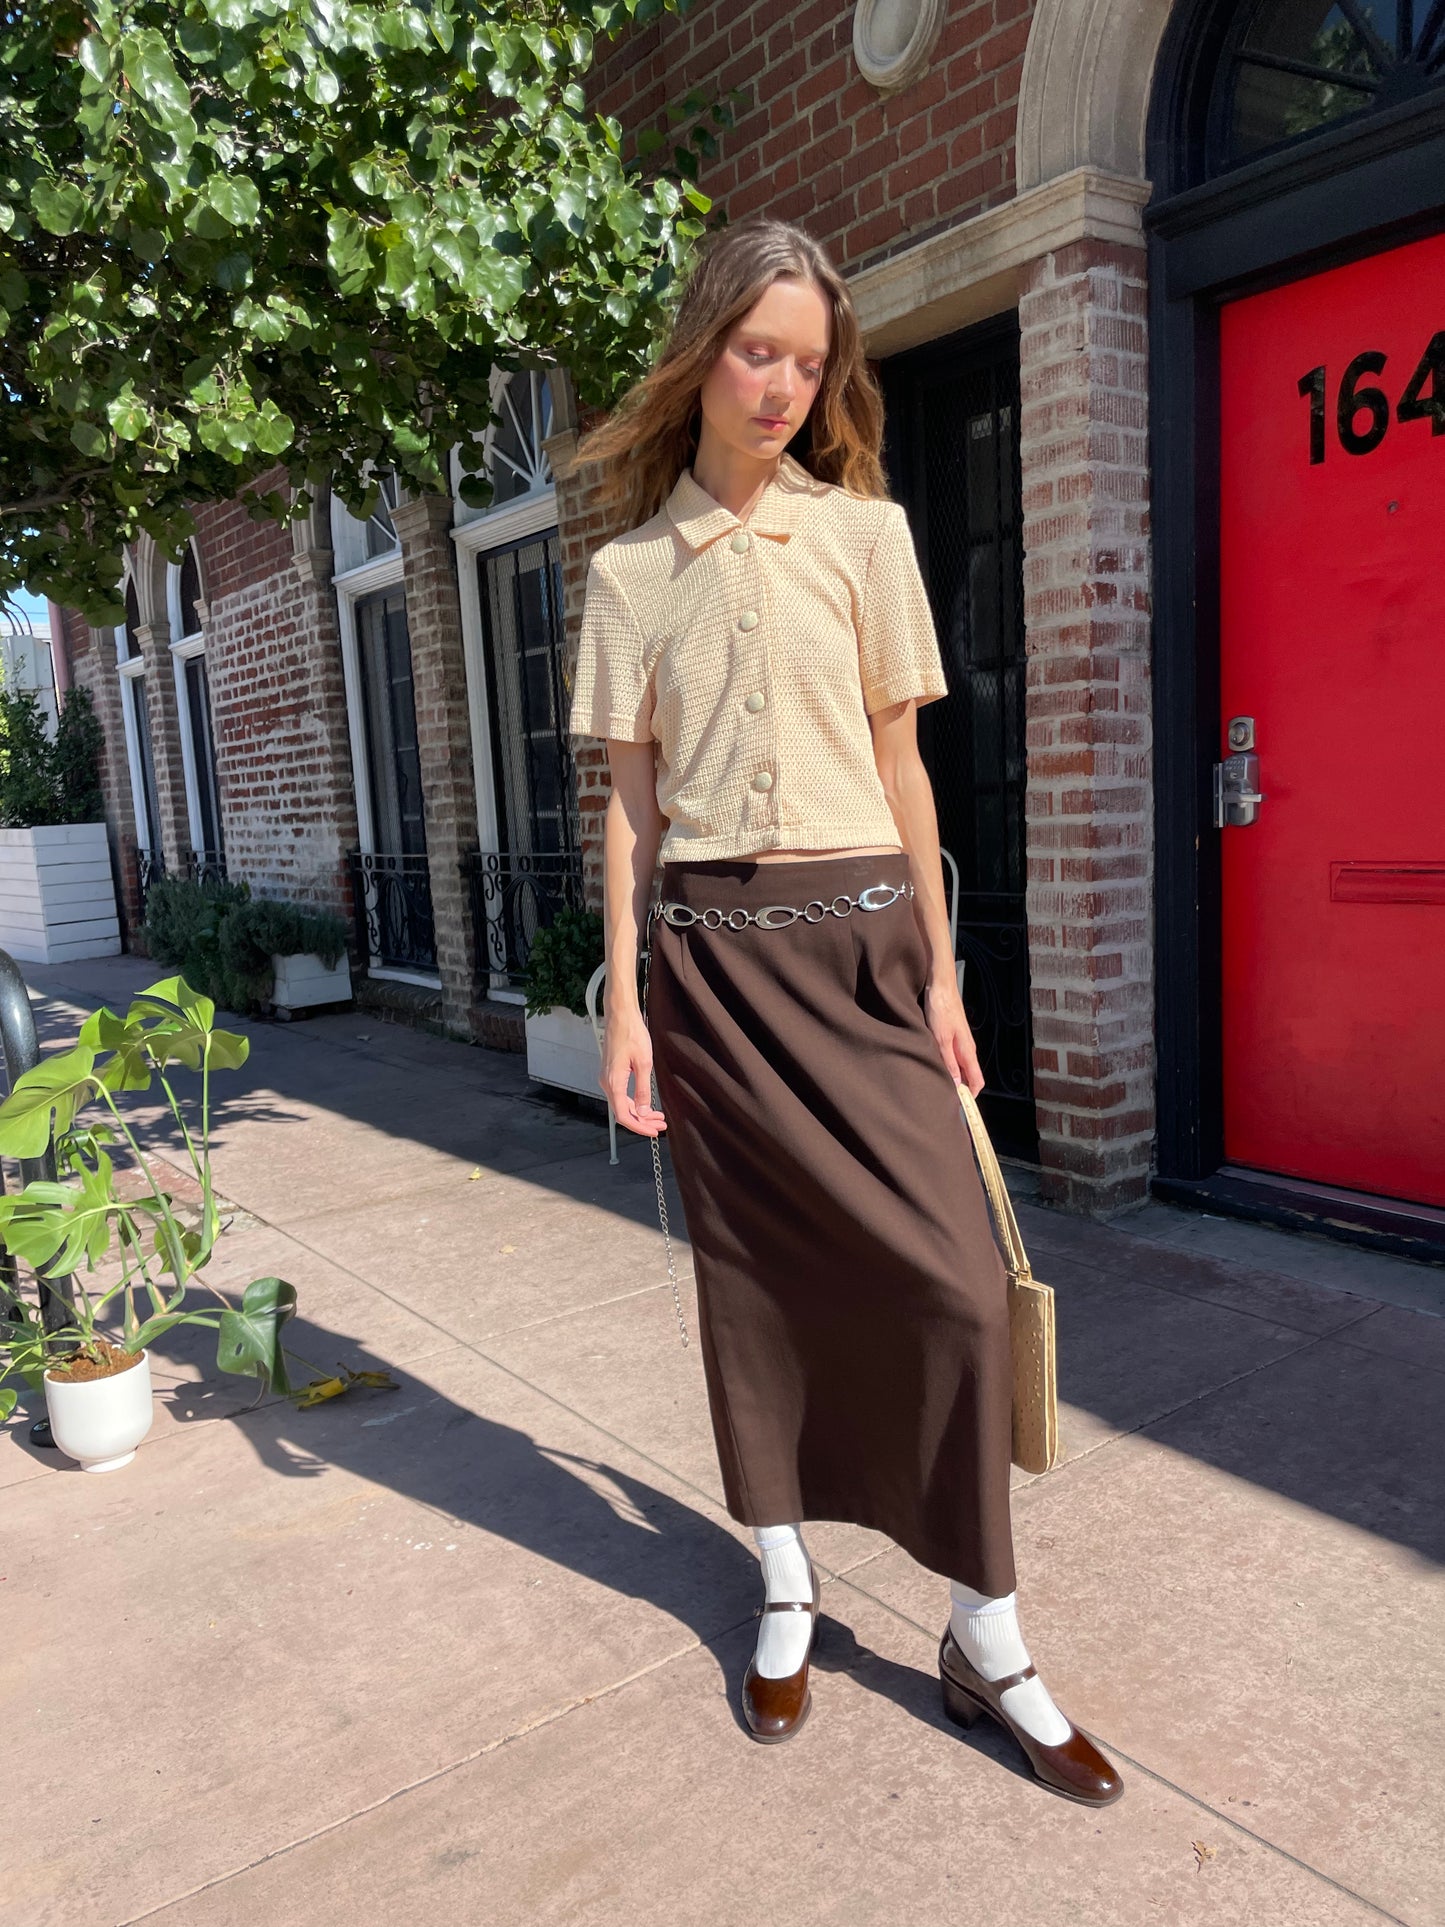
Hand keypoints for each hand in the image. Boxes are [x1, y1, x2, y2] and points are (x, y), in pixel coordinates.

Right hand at [600, 1011, 667, 1137]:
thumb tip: (642, 1111)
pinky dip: (634, 1102)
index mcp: (613, 1082)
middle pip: (623, 1112)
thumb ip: (642, 1090)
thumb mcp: (643, 1064)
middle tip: (660, 1125)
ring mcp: (607, 1078)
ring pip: (622, 1104)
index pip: (624, 1116)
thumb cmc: (631, 1034)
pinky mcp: (611, 1073)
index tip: (654, 1131)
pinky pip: (621, 1095)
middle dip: (642, 1121)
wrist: (620, 1016)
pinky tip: (646, 1104)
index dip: (639, 1127)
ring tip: (658, 1116)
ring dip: (639, 1112)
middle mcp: (607, 1082)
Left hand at [923, 977, 984, 1097]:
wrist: (940, 986)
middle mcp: (967, 1049)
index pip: (977, 1081)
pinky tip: (934, 1065)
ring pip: (960, 1067)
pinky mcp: (952, 1036)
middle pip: (969, 1076)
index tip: (960, 1107)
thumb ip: (948, 1061)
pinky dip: (947, 1065)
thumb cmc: (941, 1009)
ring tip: (936, 1084)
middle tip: (943, 1098)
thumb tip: (955, 1084)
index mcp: (967, 1051)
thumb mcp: (941, 1038)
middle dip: (960, 1089)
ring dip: (952, 1077)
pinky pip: (953, 1057)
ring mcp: (960, 1042)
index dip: (971, 1096)